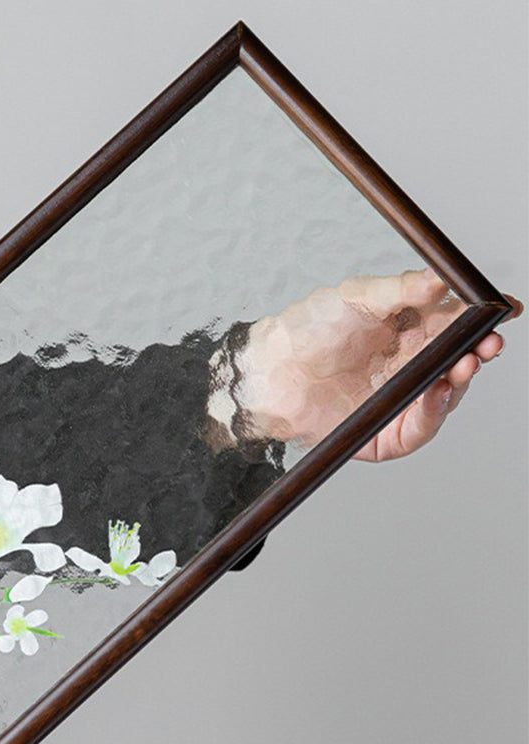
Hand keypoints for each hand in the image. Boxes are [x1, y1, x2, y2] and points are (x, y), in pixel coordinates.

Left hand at [237, 268, 521, 459]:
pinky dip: (433, 409)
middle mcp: (411, 364)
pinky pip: (420, 426)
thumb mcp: (356, 297)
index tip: (508, 308)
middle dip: (481, 350)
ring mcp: (401, 398)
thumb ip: (400, 290)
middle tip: (491, 342)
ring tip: (465, 363)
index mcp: (410, 330)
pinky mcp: (387, 432)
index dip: (484, 319)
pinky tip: (437, 391)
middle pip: (461, 360)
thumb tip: (441, 278)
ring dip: (461, 379)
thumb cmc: (307, 329)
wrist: (270, 372)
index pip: (459, 324)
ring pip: (447, 393)